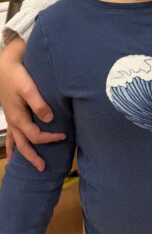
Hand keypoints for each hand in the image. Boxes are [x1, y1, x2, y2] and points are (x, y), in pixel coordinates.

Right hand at [0, 37, 64, 170]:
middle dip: (32, 157)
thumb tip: (49, 120)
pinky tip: (13, 149)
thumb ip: (39, 104)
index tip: (64, 136)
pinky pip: (11, 133)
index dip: (50, 138)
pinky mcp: (11, 112)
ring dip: (21, 153)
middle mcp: (14, 121)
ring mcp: (11, 117)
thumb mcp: (29, 88)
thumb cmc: (17, 75)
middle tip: (42, 168)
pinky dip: (12, 144)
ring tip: (24, 165)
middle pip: (23, 144)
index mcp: (19, 117)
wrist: (4, 65)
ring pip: (15, 141)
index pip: (36, 135)